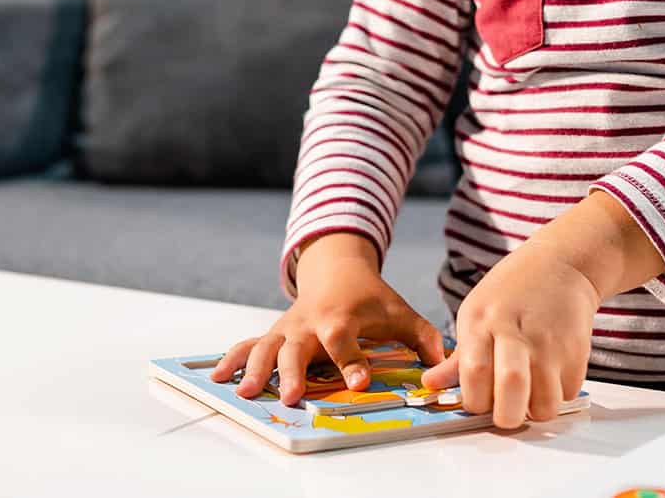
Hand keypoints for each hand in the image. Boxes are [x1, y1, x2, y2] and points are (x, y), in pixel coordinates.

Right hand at [210, 233, 446, 405]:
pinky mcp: (273, 332)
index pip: (347, 341)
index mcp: (342, 317)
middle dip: (295, 372)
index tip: (359, 381)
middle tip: (294, 397)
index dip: (353, 361)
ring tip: (247, 393)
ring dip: (256, 369)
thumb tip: (446, 365)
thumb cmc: (371, 297)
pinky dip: (231, 358)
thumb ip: (424, 338)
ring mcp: (287, 328)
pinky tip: (218, 376)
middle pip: (299, 347)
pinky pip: (248, 344)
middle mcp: (310, 323)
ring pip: (266, 346)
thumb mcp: (400, 311)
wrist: (336, 267)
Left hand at [420, 237, 598, 428]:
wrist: (561, 265)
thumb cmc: (513, 291)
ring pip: (545, 404)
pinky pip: (568, 393)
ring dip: (536, 410)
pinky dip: (558, 394)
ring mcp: (550, 342)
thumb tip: (430, 384)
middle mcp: (516, 331)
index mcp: (482, 321)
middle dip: (507, 417)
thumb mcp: (476, 312)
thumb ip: (457, 357)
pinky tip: (550, 373)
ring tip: (529, 393)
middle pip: (511, 388)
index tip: (477, 403)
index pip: (474, 373)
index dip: (474, 401)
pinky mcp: (578, 351)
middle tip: (505, 413)